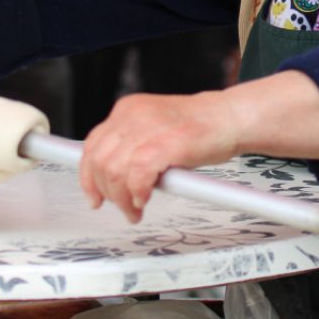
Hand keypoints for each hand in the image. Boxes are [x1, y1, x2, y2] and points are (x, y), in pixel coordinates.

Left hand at [79, 90, 243, 223]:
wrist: (230, 118)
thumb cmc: (199, 128)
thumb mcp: (154, 129)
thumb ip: (132, 146)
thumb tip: (112, 178)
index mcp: (127, 109)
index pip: (92, 145)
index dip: (88, 176)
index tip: (94, 196)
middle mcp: (133, 115)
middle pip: (99, 161)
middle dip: (107, 192)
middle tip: (122, 207)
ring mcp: (149, 128)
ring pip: (114, 171)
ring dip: (122, 199)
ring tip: (136, 209)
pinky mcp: (166, 143)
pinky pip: (137, 175)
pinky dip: (137, 193)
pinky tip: (145, 199)